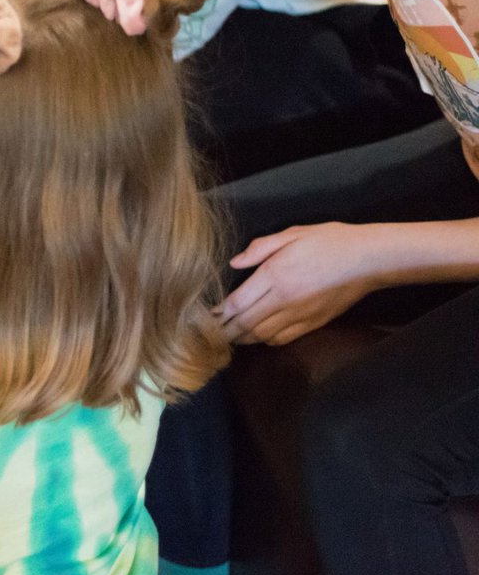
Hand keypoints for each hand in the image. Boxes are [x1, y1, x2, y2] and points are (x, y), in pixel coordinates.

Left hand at [218, 223, 379, 345]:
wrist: (369, 259)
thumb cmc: (330, 241)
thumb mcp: (293, 234)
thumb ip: (259, 248)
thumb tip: (235, 262)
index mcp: (275, 275)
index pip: (237, 303)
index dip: (218, 313)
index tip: (206, 315)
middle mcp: (285, 299)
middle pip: (245, 324)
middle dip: (224, 330)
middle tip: (210, 333)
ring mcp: (300, 314)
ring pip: (262, 335)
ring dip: (242, 338)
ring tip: (228, 336)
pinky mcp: (314, 323)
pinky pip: (283, 338)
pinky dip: (265, 340)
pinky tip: (257, 336)